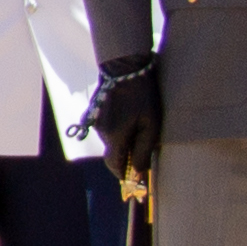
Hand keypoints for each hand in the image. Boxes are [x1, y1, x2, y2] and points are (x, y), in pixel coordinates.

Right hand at [83, 55, 160, 183]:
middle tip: (146, 144)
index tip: (136, 178)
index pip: (115, 166)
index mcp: (114, 137)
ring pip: (111, 139)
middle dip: (128, 153)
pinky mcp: (96, 112)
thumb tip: (139, 173)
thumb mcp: (151, 124)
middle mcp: (101, 132)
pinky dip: (119, 127)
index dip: (125, 175)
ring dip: (124, 138)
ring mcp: (96, 121)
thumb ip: (144, 150)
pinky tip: (131, 113)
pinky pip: (108, 127)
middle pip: (114, 152)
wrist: (124, 67)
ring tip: (141, 122)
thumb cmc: (142, 95)